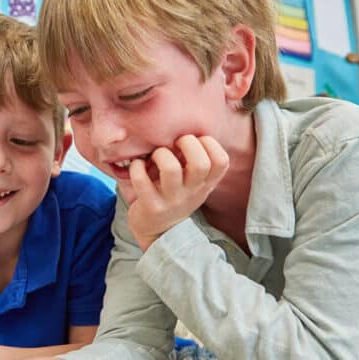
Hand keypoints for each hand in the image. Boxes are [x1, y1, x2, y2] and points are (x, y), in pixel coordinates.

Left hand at [126, 134, 228, 250]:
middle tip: (175, 144)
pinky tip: (137, 166)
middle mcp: (192, 192)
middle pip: (200, 163)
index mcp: (206, 183)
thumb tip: (186, 128)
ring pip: (170, 169)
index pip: (221, 161)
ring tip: (156, 156)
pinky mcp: (151, 206)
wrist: (159, 231)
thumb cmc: (176, 196)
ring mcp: (172, 200)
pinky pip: (141, 181)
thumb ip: (195, 161)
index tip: (195, 141)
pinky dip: (137, 167)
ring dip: (161, 154)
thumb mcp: (194, 183)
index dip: (209, 144)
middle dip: (187, 143)